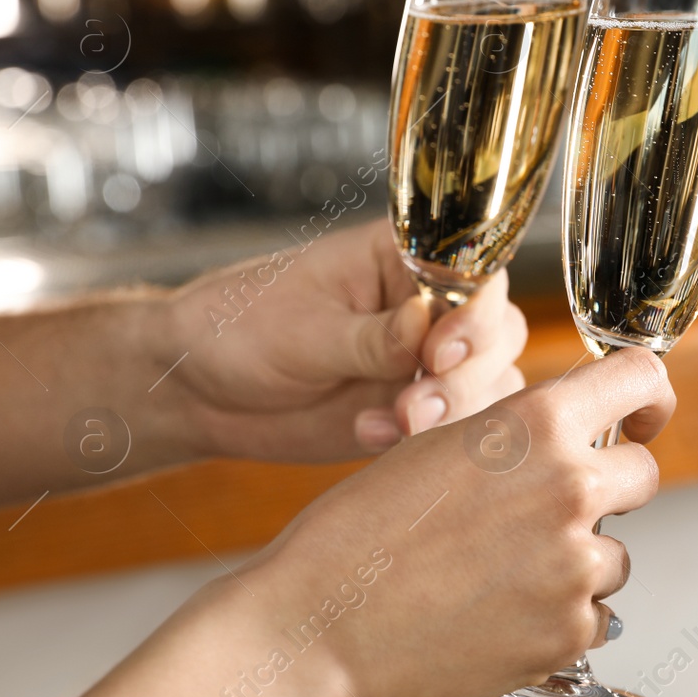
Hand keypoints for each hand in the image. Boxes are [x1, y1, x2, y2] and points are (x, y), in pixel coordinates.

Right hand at [1, 348, 672, 696]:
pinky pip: (593, 615)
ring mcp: (574, 566)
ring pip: (616, 553)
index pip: (640, 380)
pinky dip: (557, 616)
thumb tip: (567, 433)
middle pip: (643, 474)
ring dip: (576, 559)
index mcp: (535, 423)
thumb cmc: (356, 535)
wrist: (316, 629)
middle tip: (547, 509)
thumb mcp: (436, 443)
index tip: (642, 417)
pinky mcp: (568, 632)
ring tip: (498, 571)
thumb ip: (515, 432)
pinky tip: (495, 612)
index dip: (647, 398)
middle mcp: (568, 487)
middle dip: (607, 488)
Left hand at [162, 218, 526, 461]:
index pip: (472, 270)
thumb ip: (368, 336)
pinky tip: (371, 436)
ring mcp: (429, 358)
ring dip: (453, 411)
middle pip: (497, 332)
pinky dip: (429, 439)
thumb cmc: (237, 329)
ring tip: (391, 426)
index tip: (438, 350)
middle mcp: (429, 303)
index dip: (473, 312)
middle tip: (413, 407)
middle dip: (464, 376)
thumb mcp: (298, 330)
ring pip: (491, 382)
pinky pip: (461, 425)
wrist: (200, 390)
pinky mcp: (419, 405)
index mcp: (401, 257)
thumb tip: (427, 325)